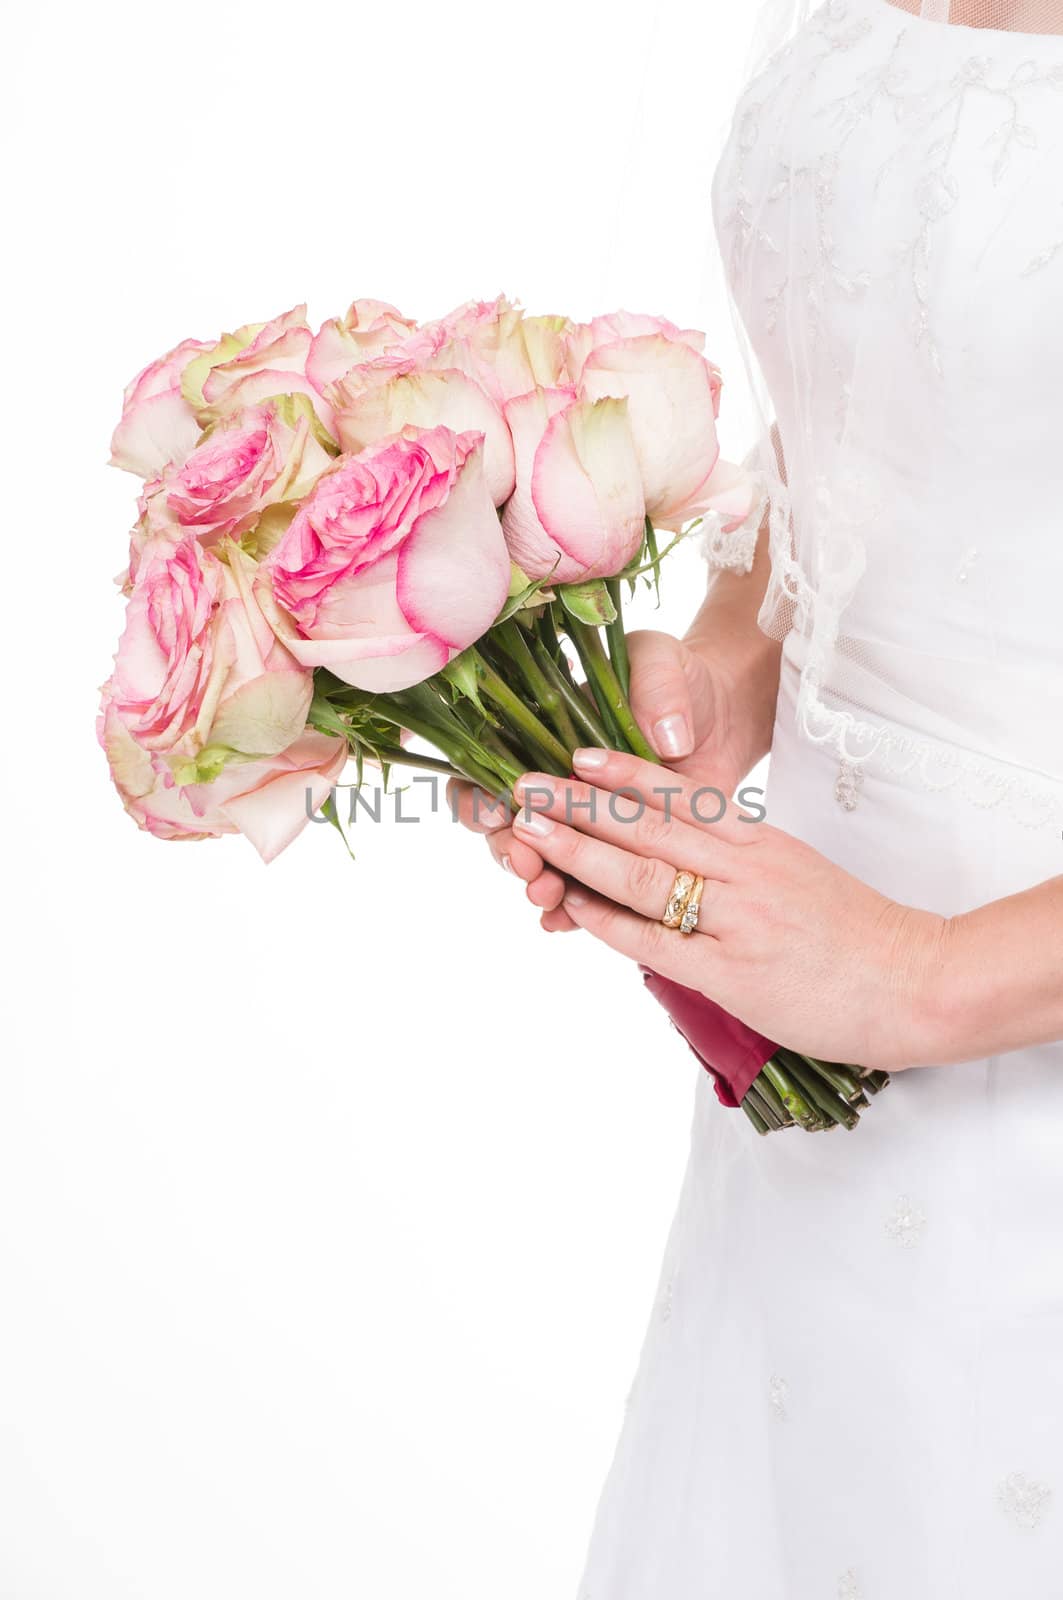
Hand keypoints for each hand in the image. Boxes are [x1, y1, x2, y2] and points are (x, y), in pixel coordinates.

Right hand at [448, 628, 776, 932]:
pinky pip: (587, 888)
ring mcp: (584, 825)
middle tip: (526, 863)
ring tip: (547, 896)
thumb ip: (656, 689)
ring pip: (541, 863)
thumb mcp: (663, 663)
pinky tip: (563, 922)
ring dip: (537, 883)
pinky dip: (571, 909)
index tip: (497, 812)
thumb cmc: (680, 681)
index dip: (478, 796)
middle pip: (506, 827)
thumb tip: (666, 740)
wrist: (723, 716)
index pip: (484, 770)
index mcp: (540, 735)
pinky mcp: (620, 854)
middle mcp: (554, 786)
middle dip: (509, 850)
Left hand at [508, 748, 951, 1071]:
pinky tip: (574, 905)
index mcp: (758, 842)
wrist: (914, 979)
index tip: (575, 755)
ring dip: (580, 850)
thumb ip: (738, 862)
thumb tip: (682, 856)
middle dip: (578, 804)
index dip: (622, 774)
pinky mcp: (733, 972)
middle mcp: (744, 870)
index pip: (679, 798)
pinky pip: (659, 942)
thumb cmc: (853, 932)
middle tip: (523, 787)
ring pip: (644, 875)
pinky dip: (611, 922)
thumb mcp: (794, 874)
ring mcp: (737, 919)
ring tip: (531, 831)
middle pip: (647, 827)